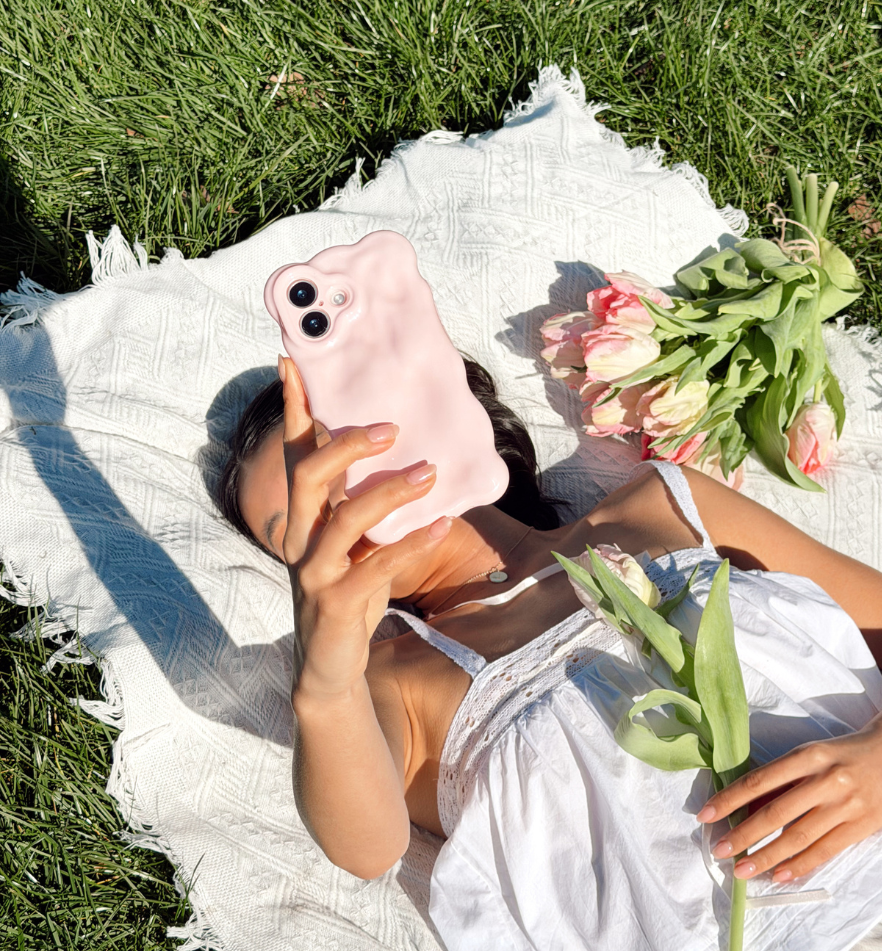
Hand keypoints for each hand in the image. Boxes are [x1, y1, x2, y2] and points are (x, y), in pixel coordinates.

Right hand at [279, 356, 451, 698]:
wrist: (330, 666)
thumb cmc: (349, 591)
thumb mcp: (353, 543)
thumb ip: (362, 503)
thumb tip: (407, 455)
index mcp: (306, 518)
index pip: (297, 455)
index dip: (294, 410)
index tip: (292, 363)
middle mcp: (301, 538)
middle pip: (309, 478)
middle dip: (348, 446)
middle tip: (393, 429)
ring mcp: (314, 572)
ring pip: (343, 521)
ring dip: (389, 492)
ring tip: (430, 473)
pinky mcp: (336, 604)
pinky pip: (374, 568)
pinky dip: (410, 544)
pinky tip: (441, 525)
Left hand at [697, 723, 881, 882]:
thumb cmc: (844, 753)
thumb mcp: (811, 755)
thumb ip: (784, 779)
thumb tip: (747, 807)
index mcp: (807, 756)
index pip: (760, 780)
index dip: (730, 799)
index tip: (706, 815)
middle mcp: (824, 780)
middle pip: (776, 813)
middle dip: (743, 835)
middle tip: (718, 850)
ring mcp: (844, 805)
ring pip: (798, 837)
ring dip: (767, 857)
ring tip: (742, 870)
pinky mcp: (861, 826)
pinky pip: (825, 850)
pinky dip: (800, 865)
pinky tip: (779, 875)